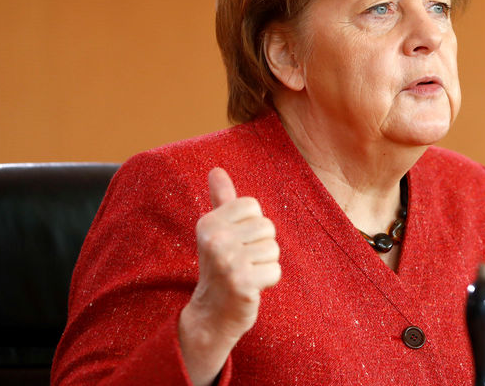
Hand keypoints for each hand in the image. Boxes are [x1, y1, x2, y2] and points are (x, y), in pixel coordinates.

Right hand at [179, 168, 280, 385]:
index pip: (253, 206)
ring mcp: (227, 260)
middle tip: (240, 262)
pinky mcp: (241, 282)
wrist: (211, 313)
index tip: (236, 242)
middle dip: (260, 247)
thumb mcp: (217, 231)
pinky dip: (267, 281)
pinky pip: (275, 271)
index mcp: (209, 221)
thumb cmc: (220, 266)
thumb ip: (221, 200)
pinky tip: (249, 288)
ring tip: (245, 274)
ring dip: (264, 265)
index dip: (251, 226)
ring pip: (273, 249)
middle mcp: (215, 238)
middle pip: (267, 227)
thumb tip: (216, 170)